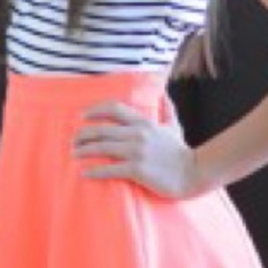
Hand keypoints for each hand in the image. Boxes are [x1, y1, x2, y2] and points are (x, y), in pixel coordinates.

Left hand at [73, 100, 202, 197]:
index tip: (82, 116)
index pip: (114, 109)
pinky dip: (95, 171)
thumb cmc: (181, 152)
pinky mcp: (137, 169)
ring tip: (74, 155)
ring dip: (85, 151)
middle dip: (84, 135)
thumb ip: (167, 110)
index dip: (95, 110)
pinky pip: (110, 169)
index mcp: (144, 123)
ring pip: (103, 148)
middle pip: (102, 130)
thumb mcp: (174, 126)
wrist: (193, 172)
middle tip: (73, 141)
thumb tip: (164, 94)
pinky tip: (85, 173)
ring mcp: (137, 151)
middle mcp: (138, 134)